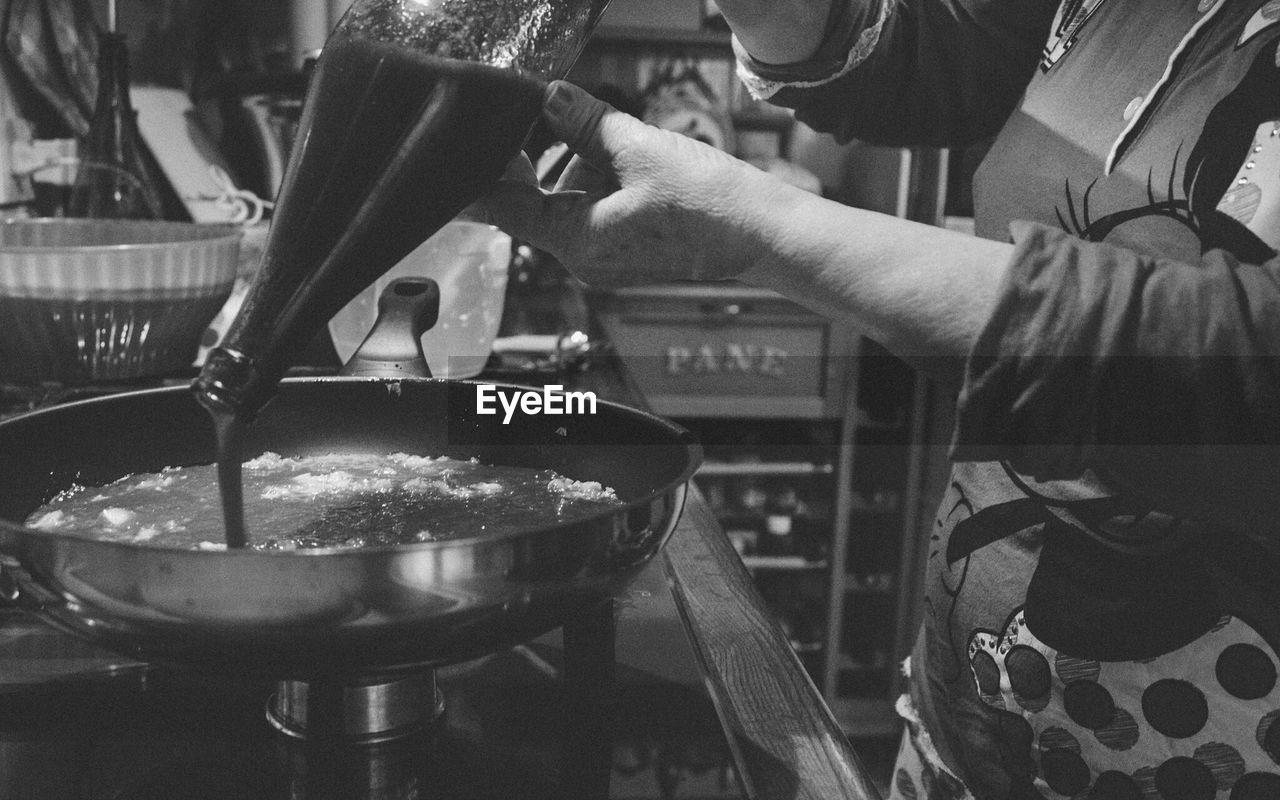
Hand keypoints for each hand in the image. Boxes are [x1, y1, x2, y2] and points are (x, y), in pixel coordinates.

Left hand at [479, 81, 798, 285]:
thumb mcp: (639, 148)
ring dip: (579, 167)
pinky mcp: (627, 253)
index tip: (496, 134)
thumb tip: (548, 97)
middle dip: (546, 159)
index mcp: (579, 242)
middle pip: (536, 205)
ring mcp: (606, 260)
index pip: (507, 209)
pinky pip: (594, 213)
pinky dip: (600, 183)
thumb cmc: (709, 202)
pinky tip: (628, 161)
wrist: (763, 234)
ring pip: (567, 205)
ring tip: (614, 141)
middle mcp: (585, 260)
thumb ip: (584, 122)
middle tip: (562, 117)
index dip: (494, 169)